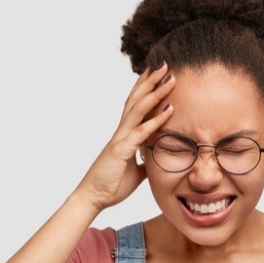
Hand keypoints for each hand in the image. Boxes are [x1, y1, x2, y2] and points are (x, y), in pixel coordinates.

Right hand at [74, 63, 174, 211]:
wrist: (93, 198)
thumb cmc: (111, 184)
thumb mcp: (135, 171)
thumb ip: (144, 161)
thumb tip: (155, 159)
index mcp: (124, 135)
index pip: (135, 105)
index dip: (144, 88)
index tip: (155, 73)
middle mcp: (122, 131)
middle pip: (137, 99)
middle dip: (151, 81)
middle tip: (164, 64)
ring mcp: (121, 139)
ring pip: (139, 109)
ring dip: (155, 92)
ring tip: (169, 78)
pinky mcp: (121, 150)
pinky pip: (141, 132)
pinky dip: (156, 120)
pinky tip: (169, 110)